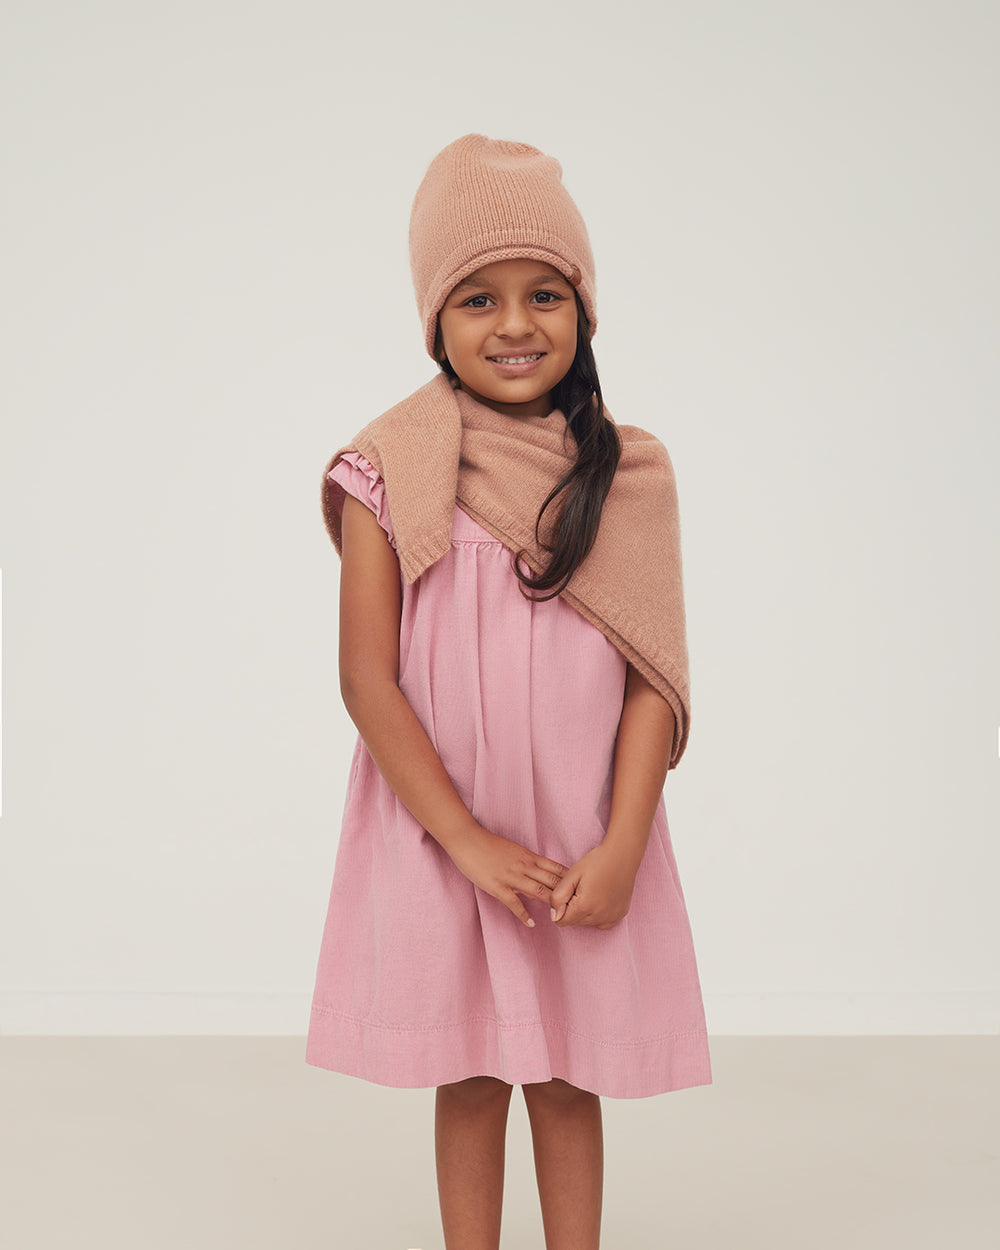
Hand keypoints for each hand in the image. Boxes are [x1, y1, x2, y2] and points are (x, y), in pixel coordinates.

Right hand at [445, 825, 567, 928]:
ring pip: (538, 890)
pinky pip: (513, 902)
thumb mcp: (513, 851)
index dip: (569, 879)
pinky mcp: (497, 886)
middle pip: (551, 880)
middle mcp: (524, 865)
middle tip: (578, 906)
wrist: (467, 839)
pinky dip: (523, 914)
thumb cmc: (488, 844)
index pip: (555, 867)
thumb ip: (526, 864)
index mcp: (528, 856)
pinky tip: (531, 923)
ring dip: (550, 903)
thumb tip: (537, 881)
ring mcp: (511, 876)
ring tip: (560, 916)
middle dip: (565, 893)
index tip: (581, 889)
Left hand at [550, 842, 637, 929]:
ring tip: (591, 891)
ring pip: (587, 922)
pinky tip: (600, 897)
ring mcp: (611, 918)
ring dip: (585, 911)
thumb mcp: (572, 875)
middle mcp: (599, 917)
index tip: (568, 892)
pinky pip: (601, 921)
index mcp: (585, 907)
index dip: (560, 907)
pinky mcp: (619, 915)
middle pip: (574, 922)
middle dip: (572, 909)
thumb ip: (558, 896)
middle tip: (580, 889)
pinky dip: (598, 913)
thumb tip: (554, 916)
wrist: (622, 854)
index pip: (561, 921)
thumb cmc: (596, 861)